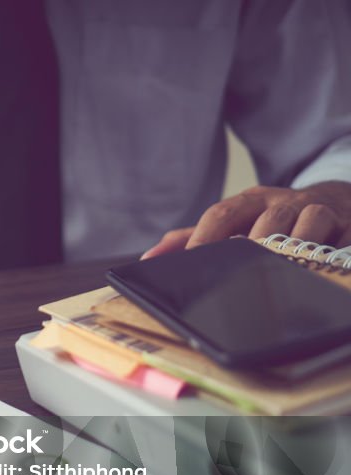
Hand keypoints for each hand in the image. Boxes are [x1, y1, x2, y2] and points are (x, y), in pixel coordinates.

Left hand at [142, 181, 350, 258]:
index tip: (190, 262)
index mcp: (252, 201)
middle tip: (243, 270)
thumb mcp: (238, 220)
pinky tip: (323, 269)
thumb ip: (194, 237)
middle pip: (267, 220)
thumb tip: (150, 258)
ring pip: (309, 224)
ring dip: (297, 248)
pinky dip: (334, 254)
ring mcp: (321, 212)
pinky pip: (343, 241)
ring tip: (284, 269)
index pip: (222, 215)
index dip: (205, 239)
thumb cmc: (275, 217)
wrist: (339, 197)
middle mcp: (285, 203)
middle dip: (256, 244)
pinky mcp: (350, 225)